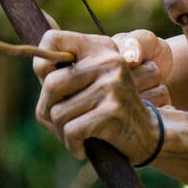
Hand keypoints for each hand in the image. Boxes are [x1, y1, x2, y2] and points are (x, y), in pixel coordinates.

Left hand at [33, 28, 161, 162]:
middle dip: (48, 110)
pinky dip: (72, 145)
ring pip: (58, 112)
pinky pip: (72, 130)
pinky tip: (81, 148)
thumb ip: (63, 69)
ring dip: (61, 132)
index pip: (52, 39)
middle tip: (61, 123)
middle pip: (51, 84)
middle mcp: (108, 61)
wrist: (148, 135)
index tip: (50, 85)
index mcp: (100, 48)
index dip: (41, 65)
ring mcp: (112, 86)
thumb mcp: (90, 82)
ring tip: (75, 136)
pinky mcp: (113, 111)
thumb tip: (40, 49)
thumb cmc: (108, 110)